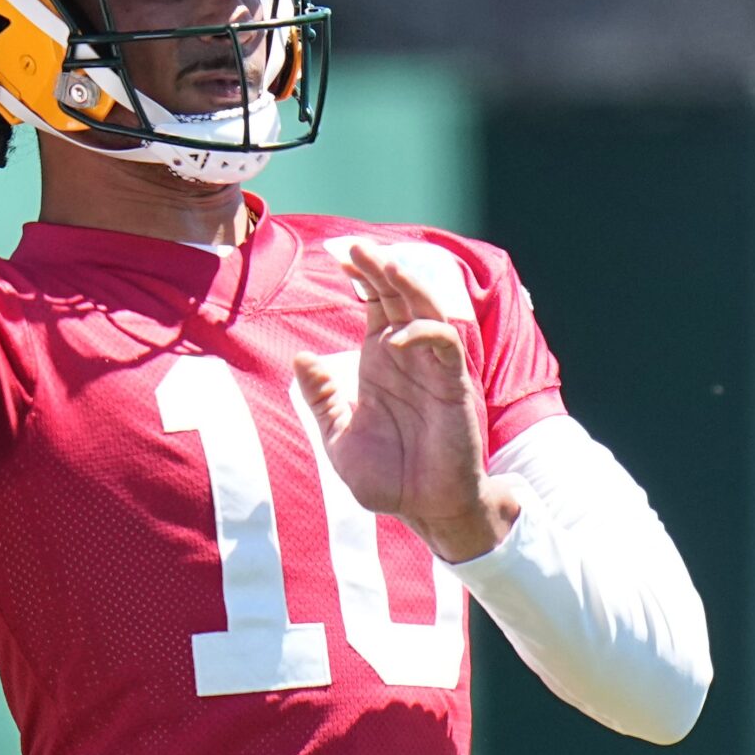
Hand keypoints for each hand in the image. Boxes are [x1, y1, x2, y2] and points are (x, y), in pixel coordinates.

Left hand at [294, 239, 517, 563]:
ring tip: (382, 263)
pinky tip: (396, 336)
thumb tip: (300, 360)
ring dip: (406, 285)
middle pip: (398, 296)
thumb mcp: (338, 437)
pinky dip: (422, 333)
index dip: (361, 276)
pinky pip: (444, 347)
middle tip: (354, 245)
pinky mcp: (454, 388)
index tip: (337, 253)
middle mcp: (408, 357)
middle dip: (378, 268)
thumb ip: (321, 399)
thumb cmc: (388, 476)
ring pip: (426, 310)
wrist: (426, 509)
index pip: (374, 303)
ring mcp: (434, 369)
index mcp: (381, 361)